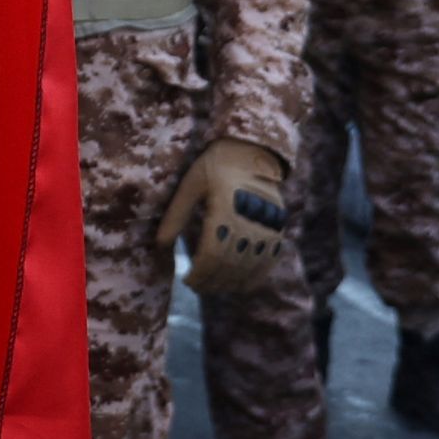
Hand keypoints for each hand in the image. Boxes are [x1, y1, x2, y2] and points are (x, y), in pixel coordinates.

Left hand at [157, 139, 291, 296]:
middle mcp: (249, 218)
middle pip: (231, 263)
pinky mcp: (278, 225)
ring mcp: (267, 224)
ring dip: (231, 282)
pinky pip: (271, 258)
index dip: (200, 273)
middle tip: (197, 287)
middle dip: (212, 280)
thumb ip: (176, 215)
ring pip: (250, 265)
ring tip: (214, 287)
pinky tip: (242, 286)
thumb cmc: (214, 166)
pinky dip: (257, 275)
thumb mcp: (190, 185)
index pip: (212, 253)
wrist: (251, 150)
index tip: (187, 280)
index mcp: (225, 208)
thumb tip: (160, 245)